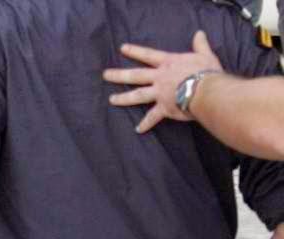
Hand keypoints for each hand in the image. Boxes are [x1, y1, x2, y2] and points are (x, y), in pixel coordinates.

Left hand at [103, 30, 222, 132]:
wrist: (208, 91)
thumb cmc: (207, 72)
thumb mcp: (205, 55)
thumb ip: (200, 45)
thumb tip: (199, 34)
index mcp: (169, 64)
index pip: (148, 55)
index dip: (135, 51)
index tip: (122, 49)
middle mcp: (160, 78)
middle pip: (135, 75)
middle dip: (119, 75)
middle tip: (105, 75)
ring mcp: (159, 93)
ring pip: (137, 95)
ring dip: (123, 98)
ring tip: (111, 99)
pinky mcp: (164, 108)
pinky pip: (152, 117)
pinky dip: (146, 124)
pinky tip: (138, 129)